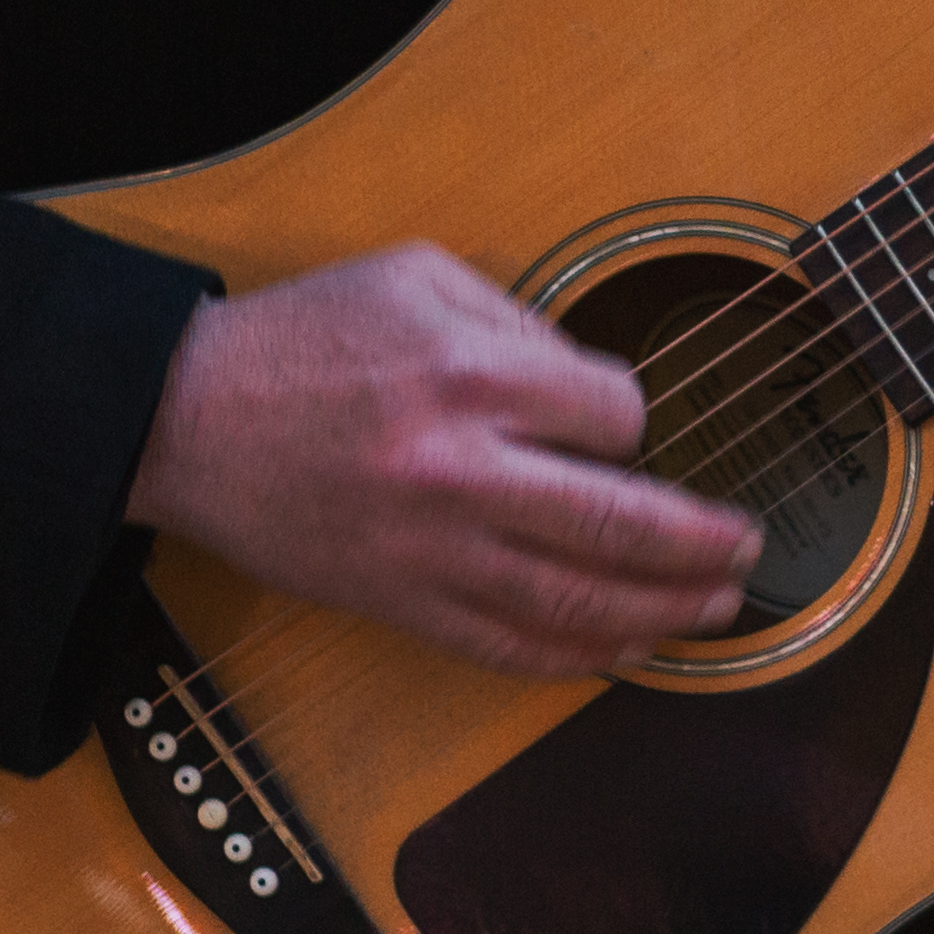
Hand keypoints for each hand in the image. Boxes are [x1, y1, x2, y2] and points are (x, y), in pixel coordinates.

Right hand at [124, 242, 760, 675]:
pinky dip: (575, 660)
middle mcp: (457, 469)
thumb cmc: (302, 336)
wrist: (184, 419)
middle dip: (700, 543)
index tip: (622, 423)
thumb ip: (518, 316)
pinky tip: (623, 653)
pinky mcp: (397, 603)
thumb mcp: (415, 273)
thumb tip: (596, 383)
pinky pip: (505, 648)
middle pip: (615, 523)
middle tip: (749, 549)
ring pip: (572, 603)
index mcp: (467, 372)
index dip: (634, 420)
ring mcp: (427, 550)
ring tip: (713, 610)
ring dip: (659, 613)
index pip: (610, 413)